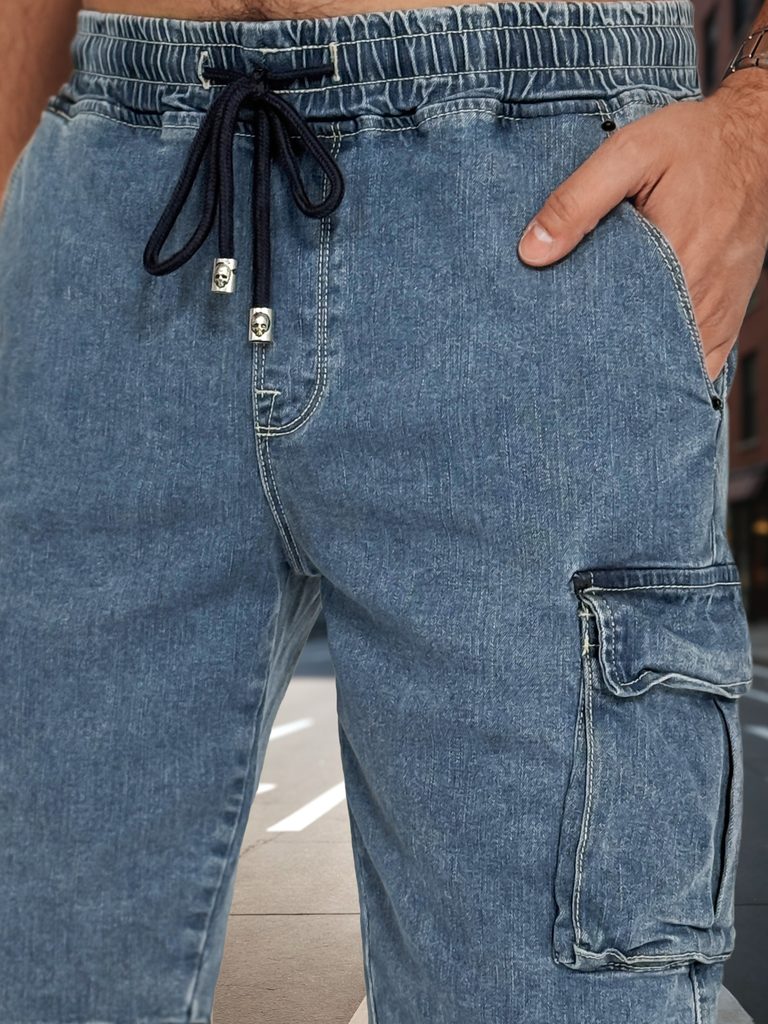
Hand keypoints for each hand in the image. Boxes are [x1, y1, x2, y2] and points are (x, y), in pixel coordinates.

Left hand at [517, 68, 767, 382]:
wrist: (756, 139)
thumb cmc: (692, 142)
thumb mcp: (629, 152)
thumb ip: (578, 201)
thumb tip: (530, 252)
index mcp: (676, 261)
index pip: (619, 329)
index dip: (584, 344)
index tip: (552, 345)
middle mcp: (701, 297)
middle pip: (643, 353)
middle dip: (604, 360)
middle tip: (565, 356)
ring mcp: (719, 312)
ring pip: (670, 362)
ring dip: (636, 366)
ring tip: (594, 359)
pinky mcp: (727, 315)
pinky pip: (699, 361)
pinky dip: (669, 366)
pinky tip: (637, 362)